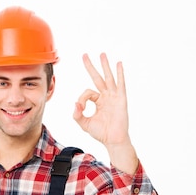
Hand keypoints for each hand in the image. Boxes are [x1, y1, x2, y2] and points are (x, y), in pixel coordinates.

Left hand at [74, 53, 137, 173]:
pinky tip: (118, 64)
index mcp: (98, 101)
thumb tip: (75, 103)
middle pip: (97, 77)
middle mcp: (106, 96)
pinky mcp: (121, 99)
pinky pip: (120, 84)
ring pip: (108, 77)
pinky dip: (120, 74)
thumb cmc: (101, 133)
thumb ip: (77, 114)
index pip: (88, 92)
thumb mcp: (84, 123)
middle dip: (91, 66)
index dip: (82, 98)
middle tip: (85, 55)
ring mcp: (114, 97)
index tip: (81, 107)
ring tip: (102, 54)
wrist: (113, 140)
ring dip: (105, 65)